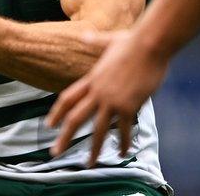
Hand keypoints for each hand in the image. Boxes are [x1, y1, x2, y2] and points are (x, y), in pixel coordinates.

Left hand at [45, 29, 169, 166]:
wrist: (150, 45)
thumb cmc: (133, 40)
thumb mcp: (109, 40)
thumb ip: (95, 41)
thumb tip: (84, 35)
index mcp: (92, 78)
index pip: (68, 99)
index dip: (57, 112)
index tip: (49, 125)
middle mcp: (98, 92)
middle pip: (75, 119)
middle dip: (65, 137)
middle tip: (55, 152)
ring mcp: (113, 100)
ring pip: (98, 130)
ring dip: (93, 149)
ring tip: (88, 164)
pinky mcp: (129, 106)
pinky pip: (124, 130)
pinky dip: (123, 143)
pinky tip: (122, 153)